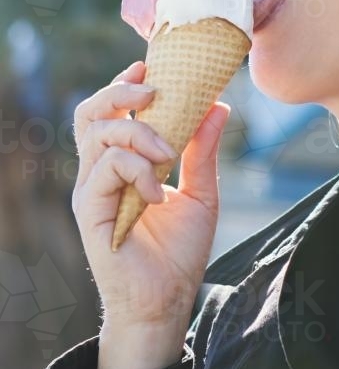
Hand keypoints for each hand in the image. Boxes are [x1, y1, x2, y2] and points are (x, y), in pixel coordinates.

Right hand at [72, 60, 230, 331]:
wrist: (167, 301)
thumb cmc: (178, 251)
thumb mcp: (201, 191)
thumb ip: (203, 150)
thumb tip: (219, 105)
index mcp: (121, 164)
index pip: (109, 111)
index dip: (124, 84)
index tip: (149, 67)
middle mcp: (99, 173)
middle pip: (90, 112)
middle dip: (120, 92)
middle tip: (154, 92)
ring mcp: (91, 190)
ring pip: (97, 133)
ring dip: (137, 132)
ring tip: (167, 152)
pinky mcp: (90, 211)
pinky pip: (105, 169)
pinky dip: (137, 170)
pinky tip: (158, 192)